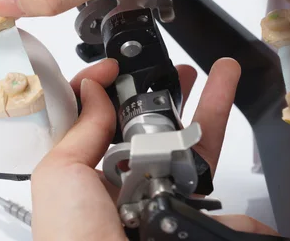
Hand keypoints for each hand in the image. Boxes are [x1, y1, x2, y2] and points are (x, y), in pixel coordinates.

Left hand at [30, 58, 279, 239]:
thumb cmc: (69, 238)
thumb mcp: (60, 173)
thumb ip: (80, 129)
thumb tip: (92, 89)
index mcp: (86, 170)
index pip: (99, 119)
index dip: (106, 88)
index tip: (116, 67)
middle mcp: (123, 181)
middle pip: (149, 127)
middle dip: (165, 95)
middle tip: (180, 71)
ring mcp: (157, 197)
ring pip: (185, 145)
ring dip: (204, 110)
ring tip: (218, 78)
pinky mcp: (186, 214)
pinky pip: (209, 180)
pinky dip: (221, 147)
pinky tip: (229, 120)